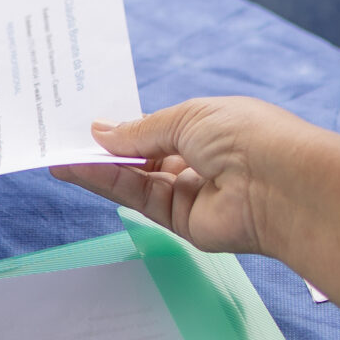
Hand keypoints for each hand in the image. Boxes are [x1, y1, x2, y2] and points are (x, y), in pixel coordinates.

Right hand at [50, 96, 314, 258]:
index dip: (126, 127)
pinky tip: (79, 169)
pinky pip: (138, 200)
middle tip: (62, 138)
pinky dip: (108, 184)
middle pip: (143, 158)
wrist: (280, 184)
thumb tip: (101, 132)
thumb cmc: (244, 135)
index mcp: (209, 128)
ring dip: (97, 168)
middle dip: (106, 149)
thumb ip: (140, 131)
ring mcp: (190, 194)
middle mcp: (199, 161)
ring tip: (58, 154)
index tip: (88, 122)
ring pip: (135, 181)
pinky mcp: (181, 223)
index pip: (159, 129)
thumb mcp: (187, 117)